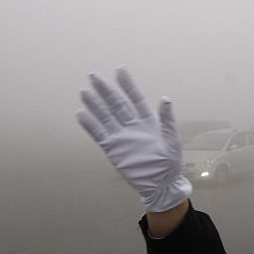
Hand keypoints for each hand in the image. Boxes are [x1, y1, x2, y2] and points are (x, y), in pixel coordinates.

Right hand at [76, 67, 191, 211]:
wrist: (161, 184)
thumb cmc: (170, 162)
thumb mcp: (172, 140)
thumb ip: (166, 119)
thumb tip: (165, 98)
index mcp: (148, 121)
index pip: (136, 98)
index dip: (128, 84)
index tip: (120, 70)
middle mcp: (132, 125)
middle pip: (116, 104)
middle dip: (105, 90)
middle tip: (94, 76)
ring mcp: (121, 136)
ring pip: (105, 116)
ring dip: (95, 104)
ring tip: (84, 92)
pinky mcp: (113, 149)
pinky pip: (99, 135)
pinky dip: (90, 125)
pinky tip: (81, 114)